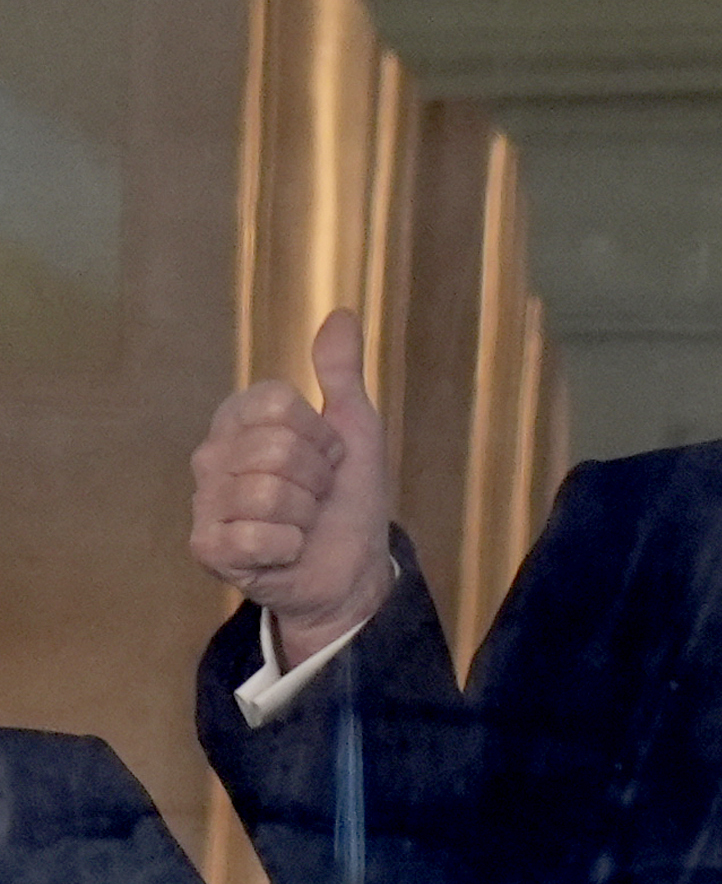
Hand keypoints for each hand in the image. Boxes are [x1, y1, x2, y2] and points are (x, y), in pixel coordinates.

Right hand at [189, 310, 396, 668]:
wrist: (352, 568)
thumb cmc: (347, 498)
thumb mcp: (355, 429)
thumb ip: (341, 374)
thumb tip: (342, 314)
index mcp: (240, 420)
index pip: (278, 404)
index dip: (321, 435)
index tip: (328, 457)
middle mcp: (212, 455)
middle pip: (277, 449)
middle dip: (317, 478)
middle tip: (316, 496)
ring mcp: (205, 502)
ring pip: (269, 493)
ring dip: (305, 515)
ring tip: (301, 522)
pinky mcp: (207, 547)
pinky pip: (256, 536)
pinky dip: (288, 547)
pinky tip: (284, 550)